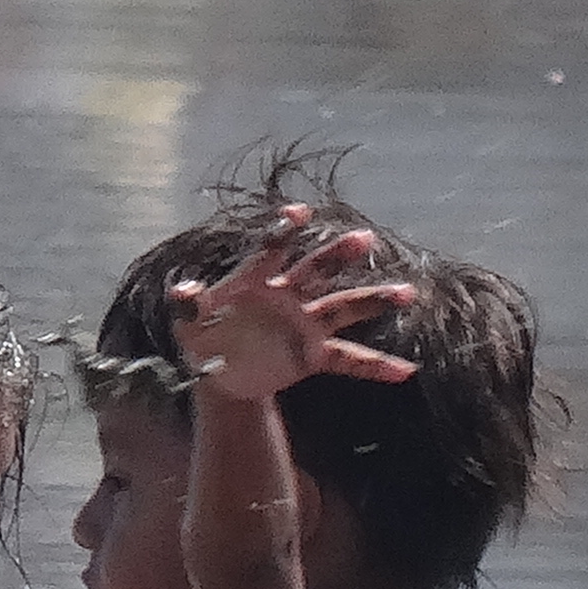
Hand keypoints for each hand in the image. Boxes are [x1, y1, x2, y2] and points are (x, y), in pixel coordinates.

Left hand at [167, 211, 418, 404]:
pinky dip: (375, 366)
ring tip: (407, 294)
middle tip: (365, 239)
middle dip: (339, 255)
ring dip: (374, 300)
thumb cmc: (203, 341)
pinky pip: (348, 359)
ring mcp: (305, 325)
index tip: (301, 214)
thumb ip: (186, 306)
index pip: (271, 251)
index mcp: (257, 282)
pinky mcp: (313, 355)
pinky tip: (405, 372)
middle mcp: (288, 297)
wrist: (220, 375)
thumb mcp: (188, 325)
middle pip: (318, 270)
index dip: (284, 232)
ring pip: (344, 308)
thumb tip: (180, 290)